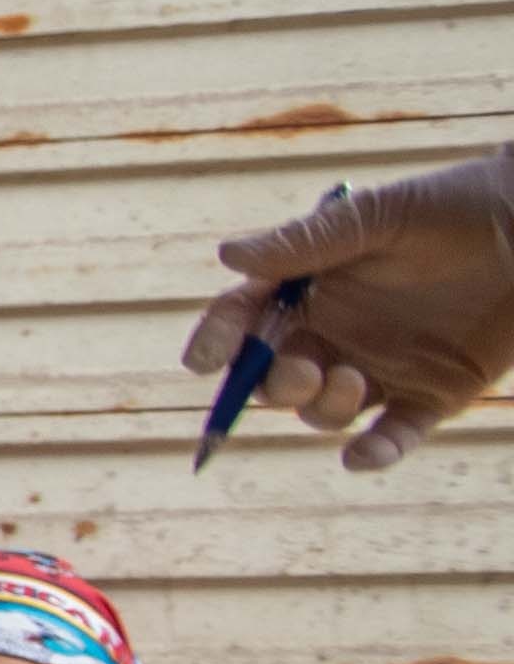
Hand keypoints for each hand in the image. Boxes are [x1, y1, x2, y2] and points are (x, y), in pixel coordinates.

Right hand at [187, 149, 513, 472]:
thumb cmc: (458, 207)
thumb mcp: (379, 217)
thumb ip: (307, 242)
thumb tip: (228, 256)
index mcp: (313, 287)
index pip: (247, 318)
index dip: (220, 338)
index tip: (205, 359)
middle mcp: (338, 332)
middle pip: (276, 376)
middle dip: (273, 383)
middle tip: (299, 371)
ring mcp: (383, 368)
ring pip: (325, 411)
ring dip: (323, 408)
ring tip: (355, 382)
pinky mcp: (432, 396)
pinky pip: (393, 435)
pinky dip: (375, 453)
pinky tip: (364, 457)